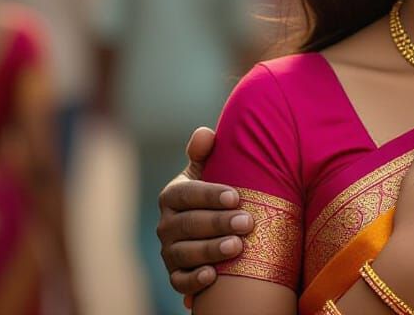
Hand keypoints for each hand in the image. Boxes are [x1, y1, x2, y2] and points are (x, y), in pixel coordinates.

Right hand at [156, 127, 255, 300]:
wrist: (215, 228)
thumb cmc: (217, 193)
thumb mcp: (210, 171)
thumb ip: (206, 152)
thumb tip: (205, 134)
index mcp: (173, 195)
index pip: (186, 194)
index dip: (209, 195)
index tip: (235, 196)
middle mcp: (166, 224)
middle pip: (189, 224)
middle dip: (218, 223)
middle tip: (247, 222)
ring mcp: (170, 251)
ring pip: (185, 253)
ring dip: (210, 250)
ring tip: (237, 247)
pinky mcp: (176, 275)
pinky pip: (179, 281)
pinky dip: (193, 280)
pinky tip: (212, 276)